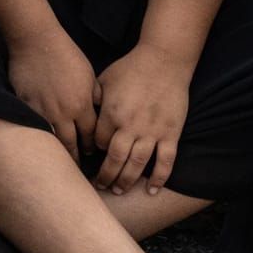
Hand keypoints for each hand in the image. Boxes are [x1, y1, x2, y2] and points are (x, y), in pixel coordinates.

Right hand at [6, 26, 100, 158]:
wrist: (36, 40)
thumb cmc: (66, 54)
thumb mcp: (89, 75)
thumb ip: (95, 97)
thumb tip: (100, 112)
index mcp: (82, 106)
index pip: (91, 137)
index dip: (93, 146)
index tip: (93, 152)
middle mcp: (63, 113)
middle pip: (72, 145)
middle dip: (77, 157)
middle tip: (78, 165)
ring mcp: (42, 111)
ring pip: (52, 140)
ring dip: (57, 151)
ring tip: (60, 159)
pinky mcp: (25, 105)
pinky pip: (33, 127)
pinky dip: (38, 135)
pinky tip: (40, 141)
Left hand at [92, 42, 192, 195]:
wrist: (163, 61)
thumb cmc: (130, 68)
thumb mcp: (103, 79)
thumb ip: (93, 99)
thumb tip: (82, 113)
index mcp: (111, 113)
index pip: (99, 142)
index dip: (96, 150)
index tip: (93, 156)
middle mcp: (130, 125)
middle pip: (115, 158)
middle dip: (106, 175)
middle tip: (99, 186)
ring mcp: (152, 131)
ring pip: (137, 164)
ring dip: (127, 181)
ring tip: (118, 191)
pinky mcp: (171, 134)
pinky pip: (165, 161)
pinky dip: (159, 178)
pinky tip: (152, 191)